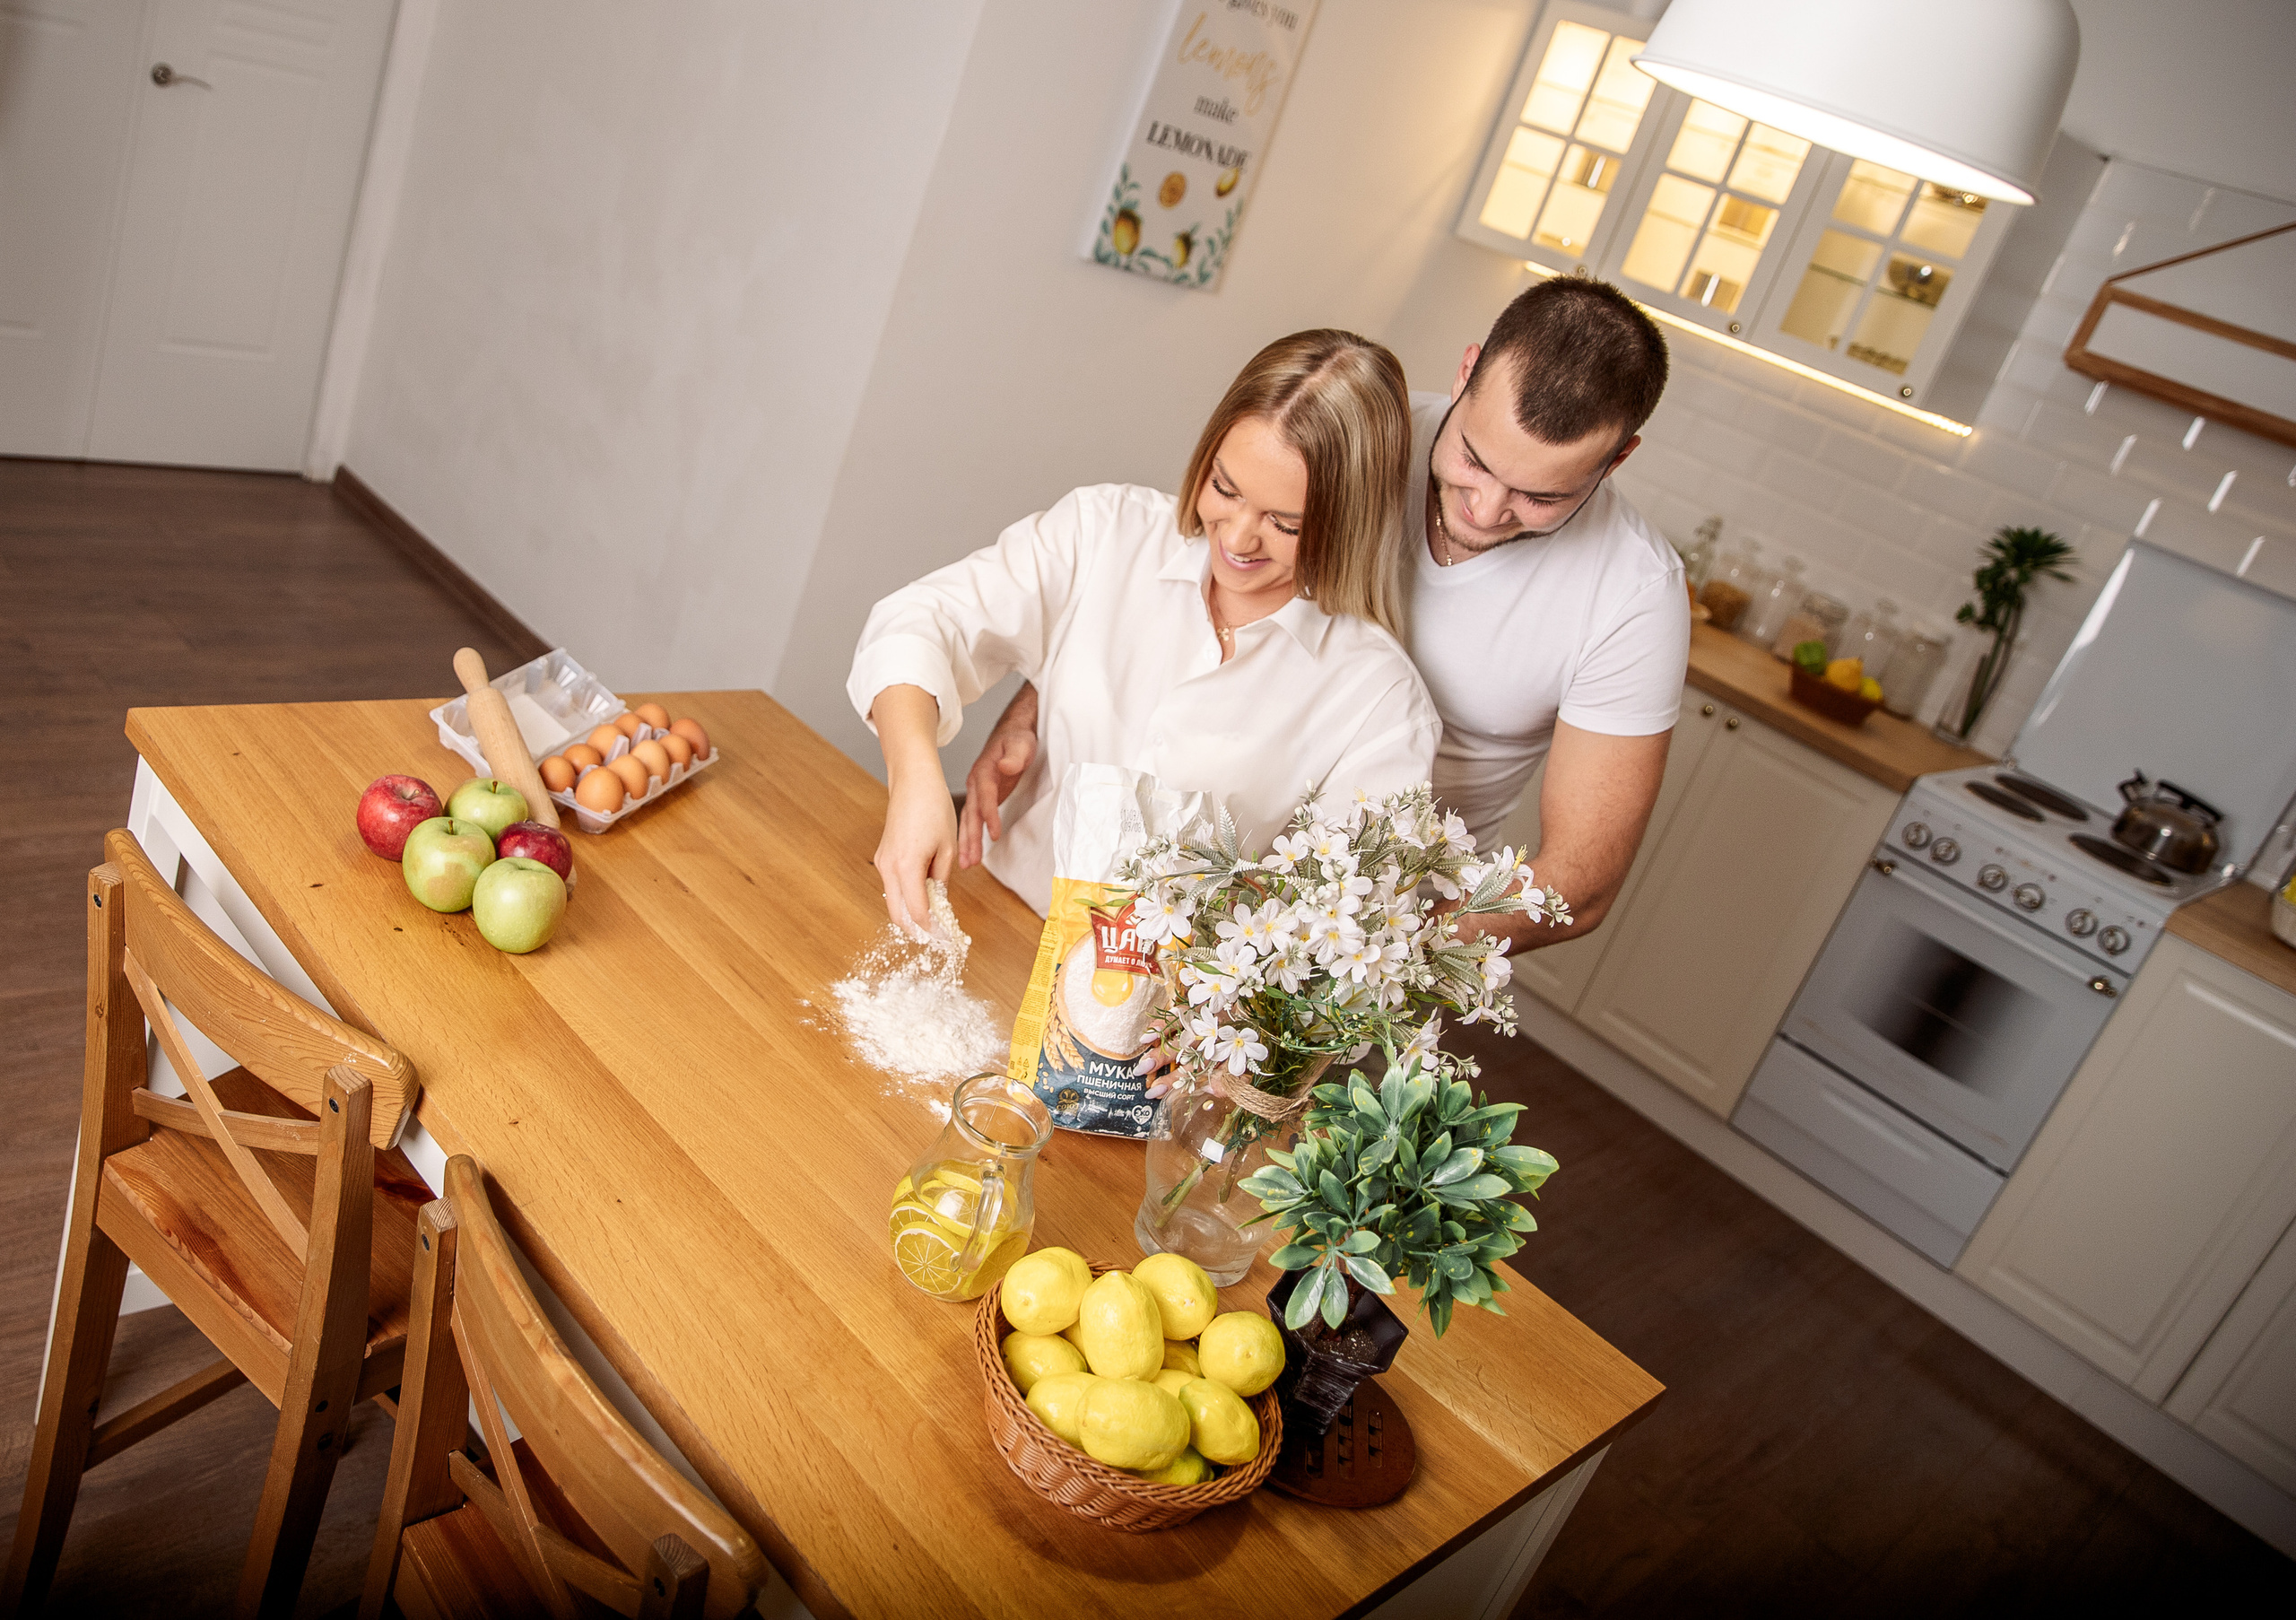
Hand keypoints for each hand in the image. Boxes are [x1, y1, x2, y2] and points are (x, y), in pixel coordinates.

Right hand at [875, 776, 955, 935]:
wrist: (913, 782)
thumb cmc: (933, 808)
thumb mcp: (947, 847)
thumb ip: (942, 878)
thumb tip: (939, 901)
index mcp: (907, 866)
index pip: (917, 912)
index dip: (932, 929)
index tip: (946, 937)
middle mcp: (888, 868)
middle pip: (897, 914)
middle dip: (917, 929)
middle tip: (937, 935)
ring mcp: (882, 863)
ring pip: (893, 901)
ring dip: (911, 913)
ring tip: (935, 917)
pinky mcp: (883, 857)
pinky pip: (892, 886)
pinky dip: (906, 897)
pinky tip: (925, 896)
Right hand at [958, 726, 1035, 866]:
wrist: (1012, 732)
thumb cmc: (1018, 738)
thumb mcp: (1021, 743)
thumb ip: (1015, 755)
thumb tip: (1006, 766)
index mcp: (984, 770)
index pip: (985, 796)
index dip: (989, 815)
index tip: (994, 835)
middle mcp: (976, 783)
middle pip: (971, 814)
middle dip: (969, 838)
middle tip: (967, 861)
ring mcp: (977, 791)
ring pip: (969, 820)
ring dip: (967, 842)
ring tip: (966, 864)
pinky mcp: (982, 797)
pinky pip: (974, 820)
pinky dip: (971, 836)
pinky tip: (970, 853)